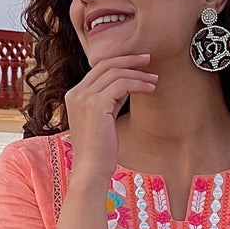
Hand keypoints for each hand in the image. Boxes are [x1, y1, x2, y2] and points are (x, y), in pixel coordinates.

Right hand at [62, 52, 157, 184]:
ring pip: (116, 73)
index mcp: (74, 95)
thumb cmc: (100, 149)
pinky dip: (139, 84)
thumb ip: (110, 99)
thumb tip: (127, 84)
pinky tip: (151, 89)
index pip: (98, 69)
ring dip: (138, 74)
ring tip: (155, 79)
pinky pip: (122, 84)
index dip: (120, 62)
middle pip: (105, 65)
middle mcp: (76, 93)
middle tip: (149, 59)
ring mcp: (84, 97)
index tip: (139, 63)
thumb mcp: (104, 118)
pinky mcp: (96, 104)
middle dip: (129, 60)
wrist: (91, 170)